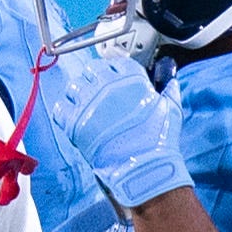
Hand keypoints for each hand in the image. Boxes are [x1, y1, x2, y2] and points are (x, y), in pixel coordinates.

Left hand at [32, 48, 189, 212]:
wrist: (144, 169)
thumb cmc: (158, 143)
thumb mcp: (171, 111)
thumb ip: (169, 93)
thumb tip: (171, 84)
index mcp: (131, 79)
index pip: (116, 62)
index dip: (114, 70)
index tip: (114, 77)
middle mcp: (107, 85)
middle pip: (92, 70)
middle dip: (95, 78)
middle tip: (98, 91)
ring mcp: (89, 103)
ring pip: (74, 86)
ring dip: (79, 93)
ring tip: (86, 105)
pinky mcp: (75, 122)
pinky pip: (61, 107)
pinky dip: (65, 110)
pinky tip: (73, 116)